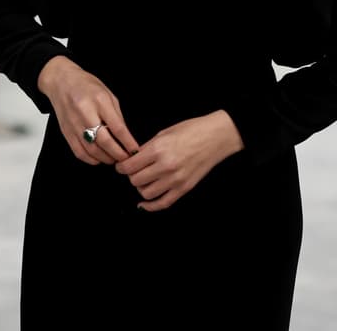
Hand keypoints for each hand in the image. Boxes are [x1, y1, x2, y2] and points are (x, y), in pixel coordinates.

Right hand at [38, 56, 138, 166]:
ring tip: (115, 159)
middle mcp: (85, 113)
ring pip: (92, 150)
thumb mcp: (107, 94)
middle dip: (118, 153)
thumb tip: (125, 136)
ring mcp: (74, 124)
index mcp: (99, 101)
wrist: (61, 82)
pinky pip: (79, 152)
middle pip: (104, 141)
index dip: (128, 142)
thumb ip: (117, 114)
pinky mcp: (66, 132)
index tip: (135, 150)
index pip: (117, 127)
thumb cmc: (86, 85)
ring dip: (106, 158)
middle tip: (126, 158)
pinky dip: (91, 159)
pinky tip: (99, 158)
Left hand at [116, 111, 243, 211]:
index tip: (121, 166)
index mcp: (158, 150)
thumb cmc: (191, 130)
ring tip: (144, 180)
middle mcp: (165, 166)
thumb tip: (132, 159)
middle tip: (134, 170)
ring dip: (141, 187)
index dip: (121, 167)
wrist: (215, 137)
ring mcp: (176, 180)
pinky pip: (162, 203)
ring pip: (146, 193)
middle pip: (135, 180)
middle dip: (131, 176)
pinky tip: (143, 204)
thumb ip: (147, 148)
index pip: (129, 166)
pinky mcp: (184, 188)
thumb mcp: (164, 133)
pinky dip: (150, 206)